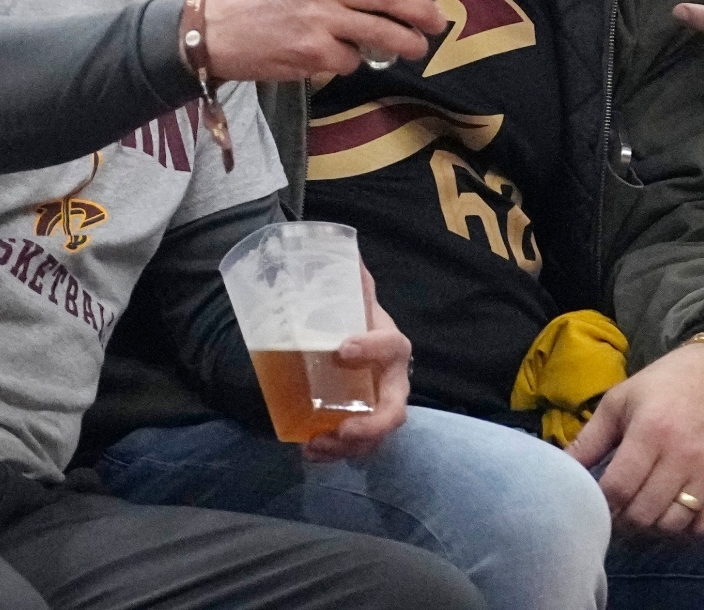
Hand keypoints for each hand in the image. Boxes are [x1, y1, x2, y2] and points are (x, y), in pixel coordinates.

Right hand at [202, 0, 448, 81]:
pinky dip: (353, 60)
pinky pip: (351, 59)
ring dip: (408, 43)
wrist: (219, 29)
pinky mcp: (312, 52)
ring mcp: (318, 18)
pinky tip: (339, 55)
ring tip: (416, 46)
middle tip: (438, 20)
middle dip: (423, 10)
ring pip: (382, 32)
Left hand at [301, 265, 412, 461]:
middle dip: (373, 424)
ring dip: (347, 446)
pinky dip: (333, 453)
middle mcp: (391, 381)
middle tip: (344, 428)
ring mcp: (377, 406)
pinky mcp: (361, 423)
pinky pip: (355, 446)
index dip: (372, 348)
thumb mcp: (350, 296)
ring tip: (316, 445)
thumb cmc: (351, 319)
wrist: (350, 342)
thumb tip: (346, 251)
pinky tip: (308, 451)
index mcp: (389, 345)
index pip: (391, 347)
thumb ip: (349, 276)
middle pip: (394, 408)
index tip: (343, 348)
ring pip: (373, 435)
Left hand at [566, 342, 703, 537]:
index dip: (600, 503)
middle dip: (621, 518)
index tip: (593, 501)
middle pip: (643, 513)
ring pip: (672, 525)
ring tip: (640, 510)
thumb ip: (590, 438)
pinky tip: (671, 514)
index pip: (618, 488)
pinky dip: (684, 531)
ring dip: (650, 526)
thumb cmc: (666, 382)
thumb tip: (560, 468)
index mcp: (650, 431)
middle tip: (614, 509)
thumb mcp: (621, 399)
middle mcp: (683, 457)